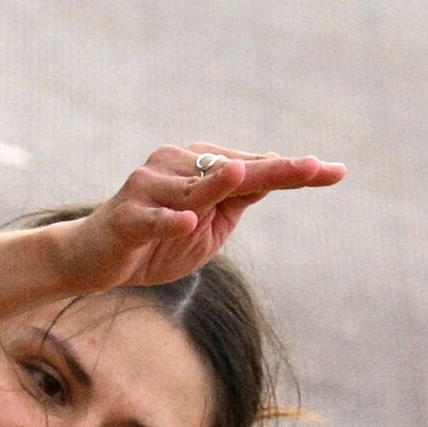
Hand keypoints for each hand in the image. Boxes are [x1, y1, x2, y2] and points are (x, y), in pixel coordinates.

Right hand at [58, 143, 345, 292]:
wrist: (92, 259)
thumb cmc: (153, 241)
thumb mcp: (206, 224)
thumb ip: (236, 199)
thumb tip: (275, 170)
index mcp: (196, 166)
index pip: (253, 169)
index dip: (294, 171)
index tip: (335, 172)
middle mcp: (172, 167)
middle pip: (231, 172)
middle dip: (274, 171)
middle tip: (314, 168)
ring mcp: (146, 189)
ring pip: (192, 191)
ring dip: (216, 187)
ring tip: (245, 178)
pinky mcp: (124, 217)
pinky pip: (151, 219)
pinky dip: (168, 221)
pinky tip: (186, 222)